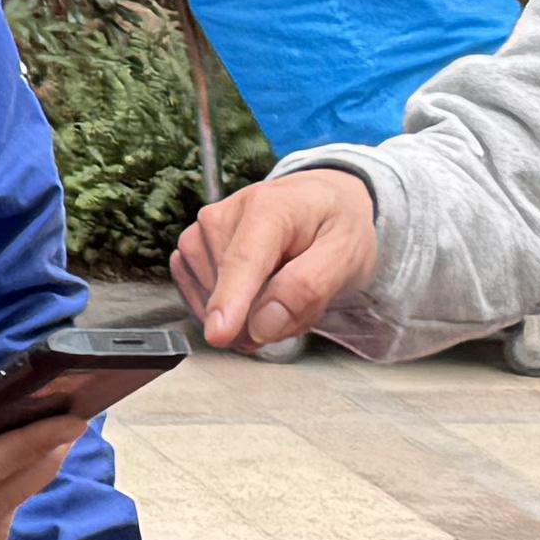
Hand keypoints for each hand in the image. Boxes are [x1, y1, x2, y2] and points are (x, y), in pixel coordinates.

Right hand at [173, 168, 377, 357]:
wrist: (323, 204)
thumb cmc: (336, 226)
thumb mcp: (346, 256)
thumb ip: (308, 288)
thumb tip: (262, 325)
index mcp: (269, 207)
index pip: (243, 260)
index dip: (230, 301)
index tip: (219, 335)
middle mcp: (227, 213)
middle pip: (227, 288)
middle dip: (257, 316)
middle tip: (297, 303)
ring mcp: (204, 230)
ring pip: (208, 297)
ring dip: (242, 313)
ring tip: (277, 290)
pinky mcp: (193, 246)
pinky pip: (195, 295)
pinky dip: (223, 307)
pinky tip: (250, 293)